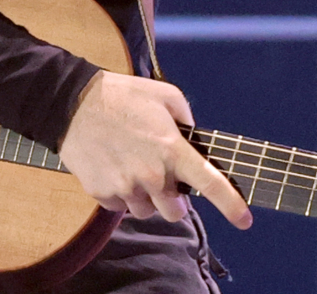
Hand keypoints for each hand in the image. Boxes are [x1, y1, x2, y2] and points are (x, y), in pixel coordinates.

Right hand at [58, 71, 253, 230]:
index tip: (245, 221)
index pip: (210, 185)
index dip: (231, 206)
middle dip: (173, 199)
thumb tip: (192, 141)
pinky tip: (113, 167)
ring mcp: (125, 187)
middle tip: (162, 177)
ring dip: (145, 197)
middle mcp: (152, 175)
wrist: (72, 104)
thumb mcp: (165, 94)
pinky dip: (120, 193)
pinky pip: (120, 206)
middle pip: (176, 212)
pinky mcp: (102, 193)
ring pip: (146, 211)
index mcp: (172, 150)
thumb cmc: (122, 95)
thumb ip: (186, 119)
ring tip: (132, 166)